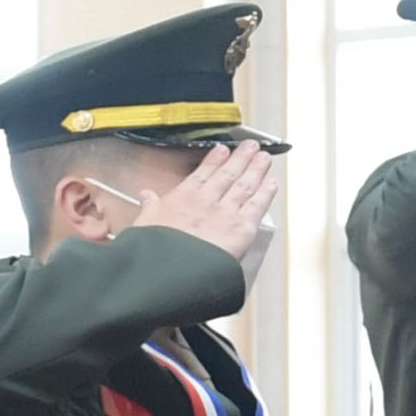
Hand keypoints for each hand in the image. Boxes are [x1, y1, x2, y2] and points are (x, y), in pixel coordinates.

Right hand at [132, 142, 282, 260]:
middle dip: (241, 158)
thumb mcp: (144, 224)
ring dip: (256, 170)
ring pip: (245, 186)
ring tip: (265, 157)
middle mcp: (208, 200)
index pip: (203, 173)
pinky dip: (265, 194)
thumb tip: (145, 195)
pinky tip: (272, 183)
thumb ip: (149, 207)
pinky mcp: (242, 229)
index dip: (215, 160)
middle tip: (252, 146)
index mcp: (183, 197)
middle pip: (228, 174)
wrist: (173, 268)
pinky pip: (257, 206)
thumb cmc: (156, 250)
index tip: (223, 149)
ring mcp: (227, 212)